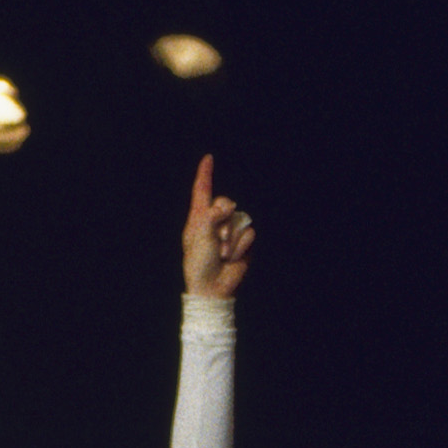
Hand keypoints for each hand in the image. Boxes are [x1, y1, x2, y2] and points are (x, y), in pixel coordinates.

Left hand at [181, 155, 253, 299]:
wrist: (212, 288)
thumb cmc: (199, 264)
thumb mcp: (200, 235)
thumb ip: (212, 214)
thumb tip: (228, 208)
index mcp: (198, 218)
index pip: (202, 191)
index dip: (205, 174)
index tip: (208, 158)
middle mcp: (214, 222)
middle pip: (227, 201)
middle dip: (225, 217)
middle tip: (218, 239)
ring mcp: (229, 232)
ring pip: (239, 219)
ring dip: (232, 238)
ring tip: (222, 254)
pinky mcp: (242, 243)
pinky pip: (249, 232)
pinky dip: (240, 246)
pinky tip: (232, 258)